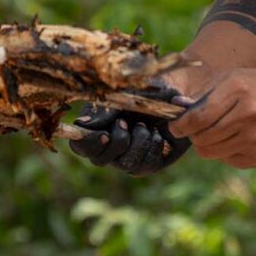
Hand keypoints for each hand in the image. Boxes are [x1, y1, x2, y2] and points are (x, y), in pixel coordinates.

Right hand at [67, 89, 190, 175]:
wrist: (175, 93)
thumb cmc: (144, 89)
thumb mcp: (124, 95)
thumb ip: (104, 110)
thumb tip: (82, 124)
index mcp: (97, 128)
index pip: (80, 146)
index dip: (88, 143)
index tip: (105, 133)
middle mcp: (109, 147)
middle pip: (99, 160)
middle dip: (116, 141)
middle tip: (127, 123)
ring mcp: (129, 157)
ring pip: (125, 164)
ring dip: (138, 142)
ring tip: (145, 124)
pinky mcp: (149, 163)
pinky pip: (146, 165)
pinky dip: (153, 146)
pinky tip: (158, 133)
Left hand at [168, 67, 255, 168]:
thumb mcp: (231, 78)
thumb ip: (202, 93)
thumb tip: (176, 108)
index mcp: (238, 91)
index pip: (198, 118)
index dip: (181, 125)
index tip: (175, 126)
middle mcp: (248, 116)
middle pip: (202, 138)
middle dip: (193, 134)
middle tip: (194, 128)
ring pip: (212, 152)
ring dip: (207, 144)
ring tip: (215, 131)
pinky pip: (228, 160)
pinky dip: (225, 151)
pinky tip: (236, 137)